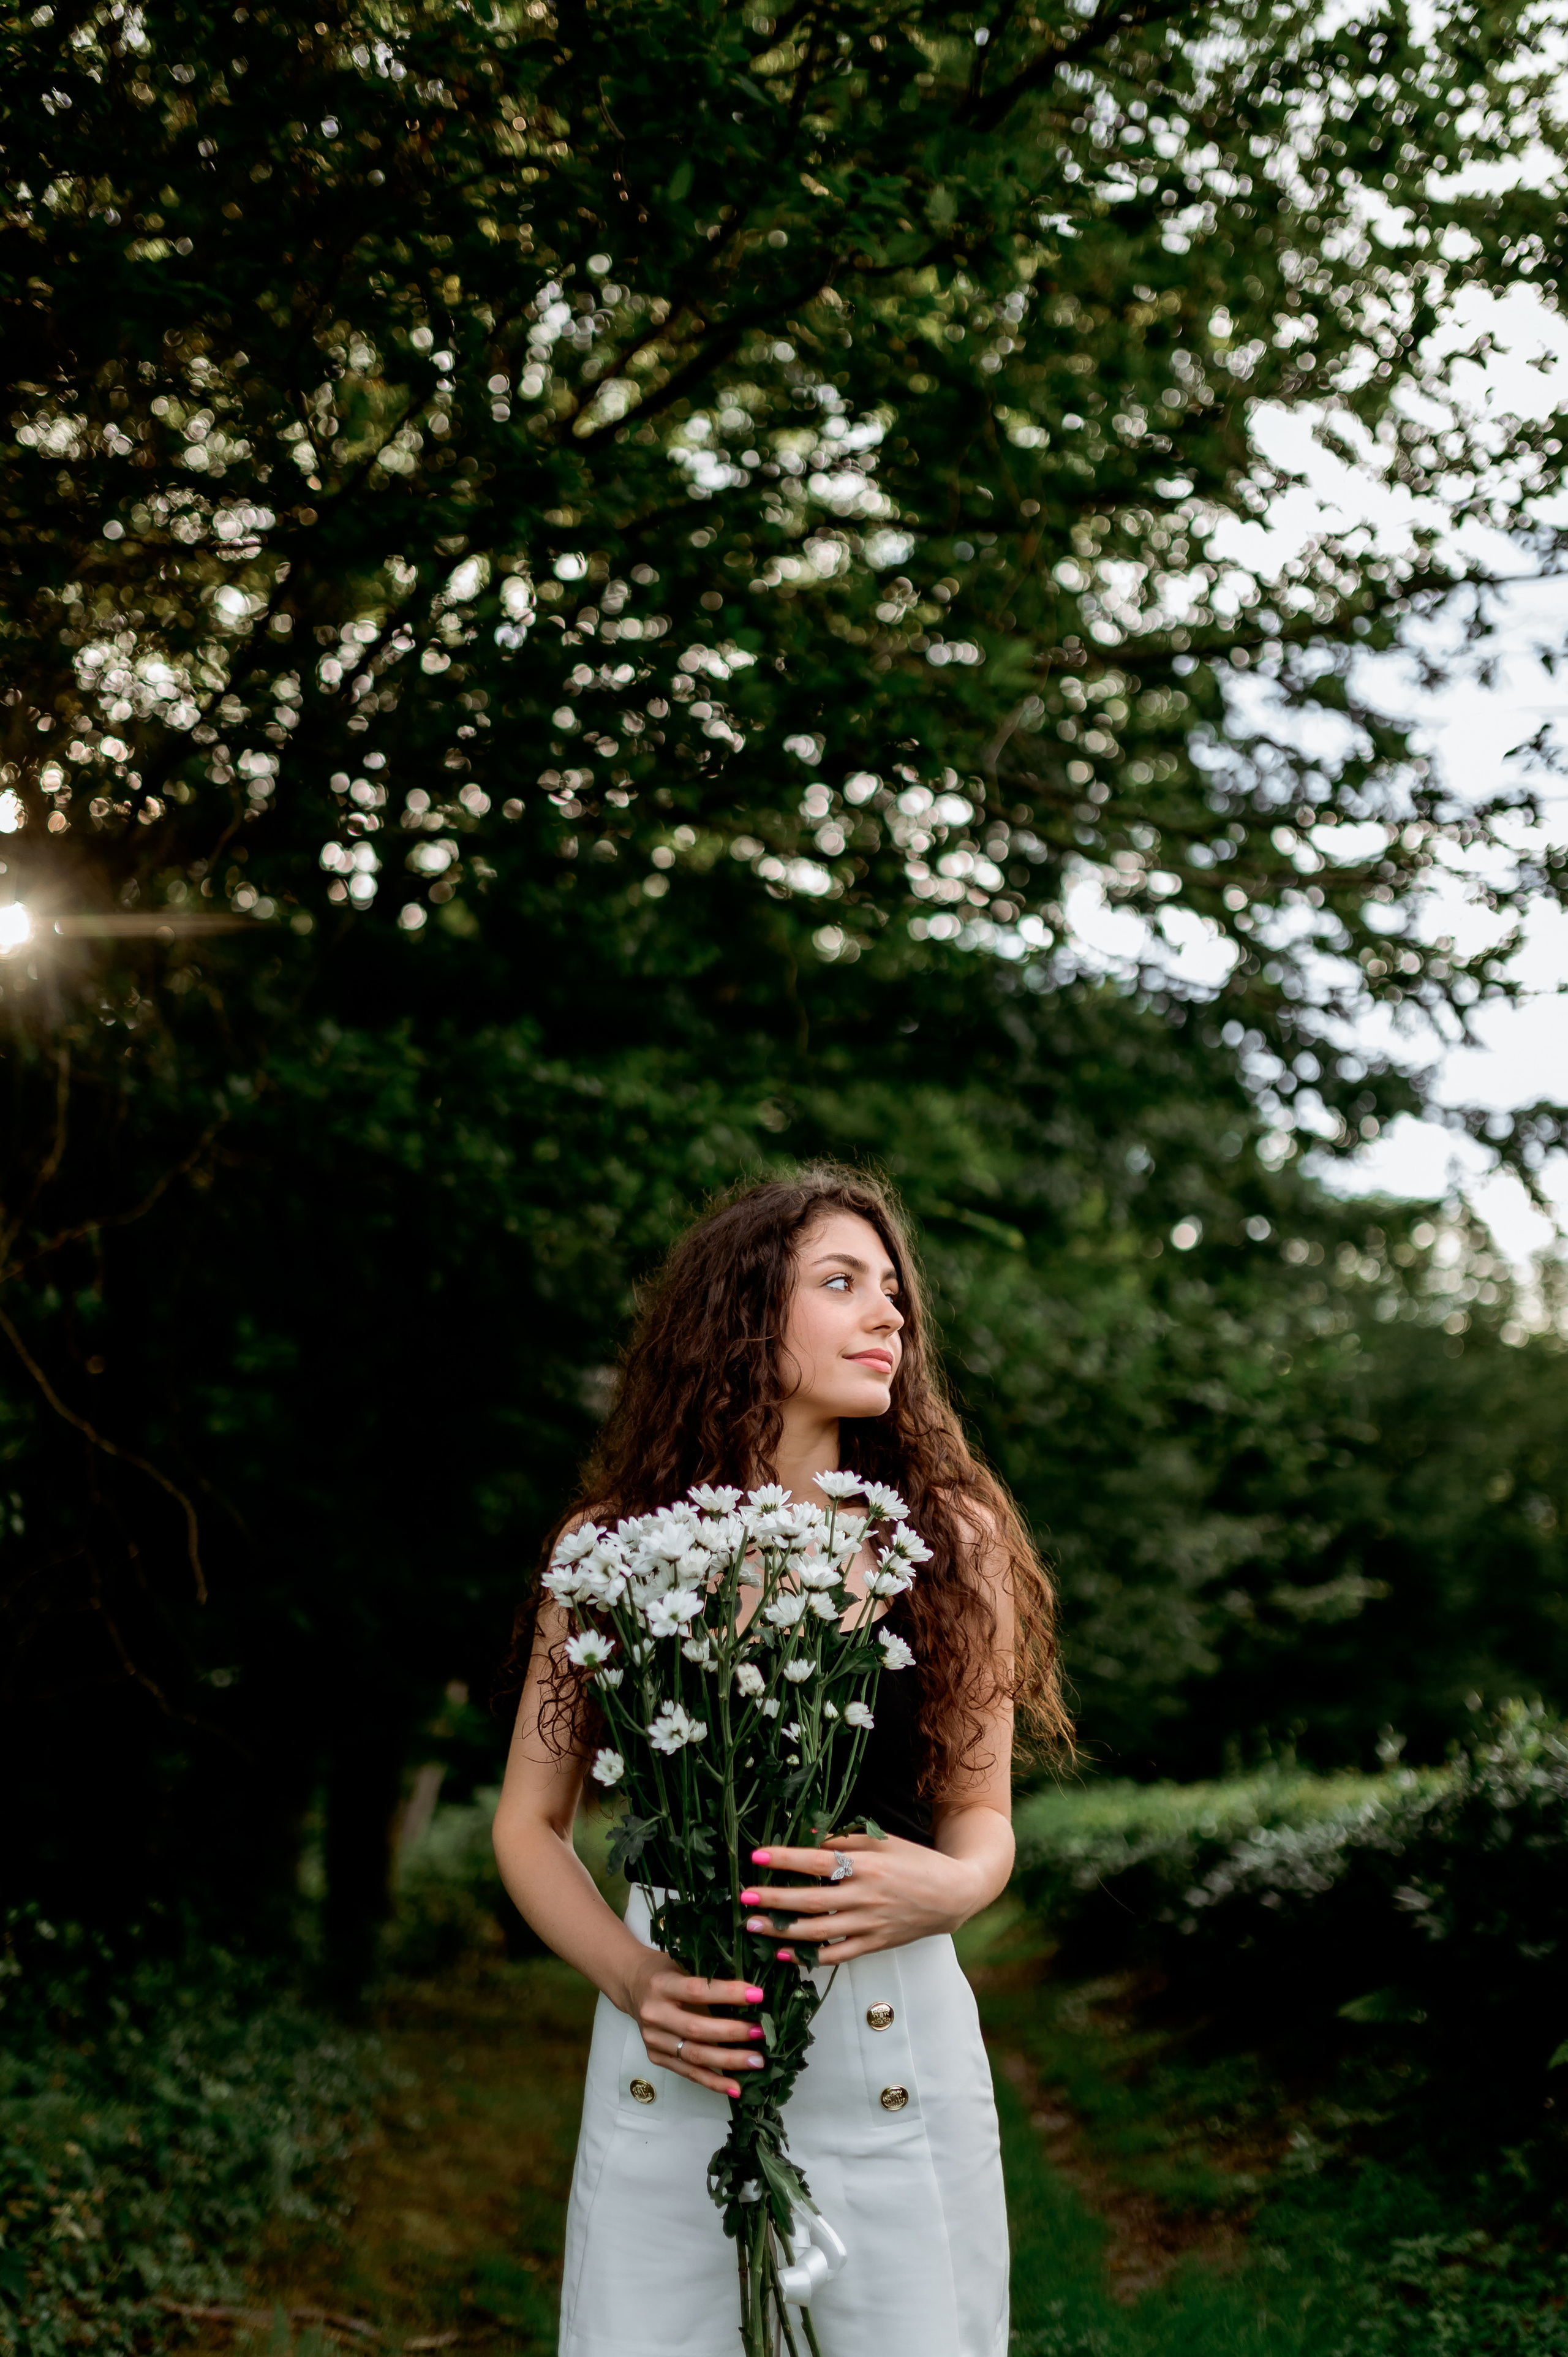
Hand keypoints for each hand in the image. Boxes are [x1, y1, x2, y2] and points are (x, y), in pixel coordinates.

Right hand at [622, 1947, 768, 2097]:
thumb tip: (751, 1989)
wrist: (630, 1984)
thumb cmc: (664, 1970)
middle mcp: (654, 2014)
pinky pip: (688, 2073)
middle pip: (696, 2029)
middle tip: (761, 2032)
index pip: (697, 1991)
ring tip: (756, 2061)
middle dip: (732, 2032)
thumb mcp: (681, 1962)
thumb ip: (707, 1974)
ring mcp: (654, 2039)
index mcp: (661, 1984)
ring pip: (694, 2055)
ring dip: (728, 2061)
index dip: (728, 1993)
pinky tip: (735, 2087)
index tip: (758, 1995)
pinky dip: (713, 2081)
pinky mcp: (657, 2057)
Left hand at [737, 1832, 980, 1963]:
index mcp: (867, 1866)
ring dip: (782, 1931)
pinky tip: (785, 1955)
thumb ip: (845, 1843)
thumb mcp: (882, 1842)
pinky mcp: (874, 1945)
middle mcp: (865, 1897)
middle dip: (774, 1899)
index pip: (818, 1862)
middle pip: (811, 1900)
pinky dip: (809, 1958)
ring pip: (818, 1932)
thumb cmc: (914, 1862)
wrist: (952, 1895)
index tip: (758, 1856)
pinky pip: (836, 1956)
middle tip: (744, 1897)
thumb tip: (809, 1841)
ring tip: (753, 1926)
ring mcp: (869, 1925)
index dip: (786, 1859)